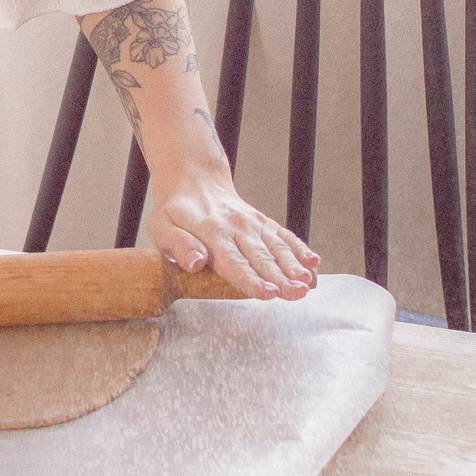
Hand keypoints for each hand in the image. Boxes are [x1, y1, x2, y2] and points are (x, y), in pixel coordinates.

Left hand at [148, 171, 317, 300]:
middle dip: (280, 278)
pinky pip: (283, 236)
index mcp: (210, 233)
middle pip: (261, 258)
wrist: (194, 181)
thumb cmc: (175, 212)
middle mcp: (236, 227)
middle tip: (296, 294)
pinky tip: (314, 263)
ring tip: (308, 284)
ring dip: (294, 266)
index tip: (267, 293)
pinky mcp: (262, 222)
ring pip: (277, 248)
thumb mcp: (161, 227)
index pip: (233, 262)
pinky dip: (299, 249)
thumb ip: (178, 245)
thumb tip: (195, 262)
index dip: (250, 280)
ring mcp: (252, 224)